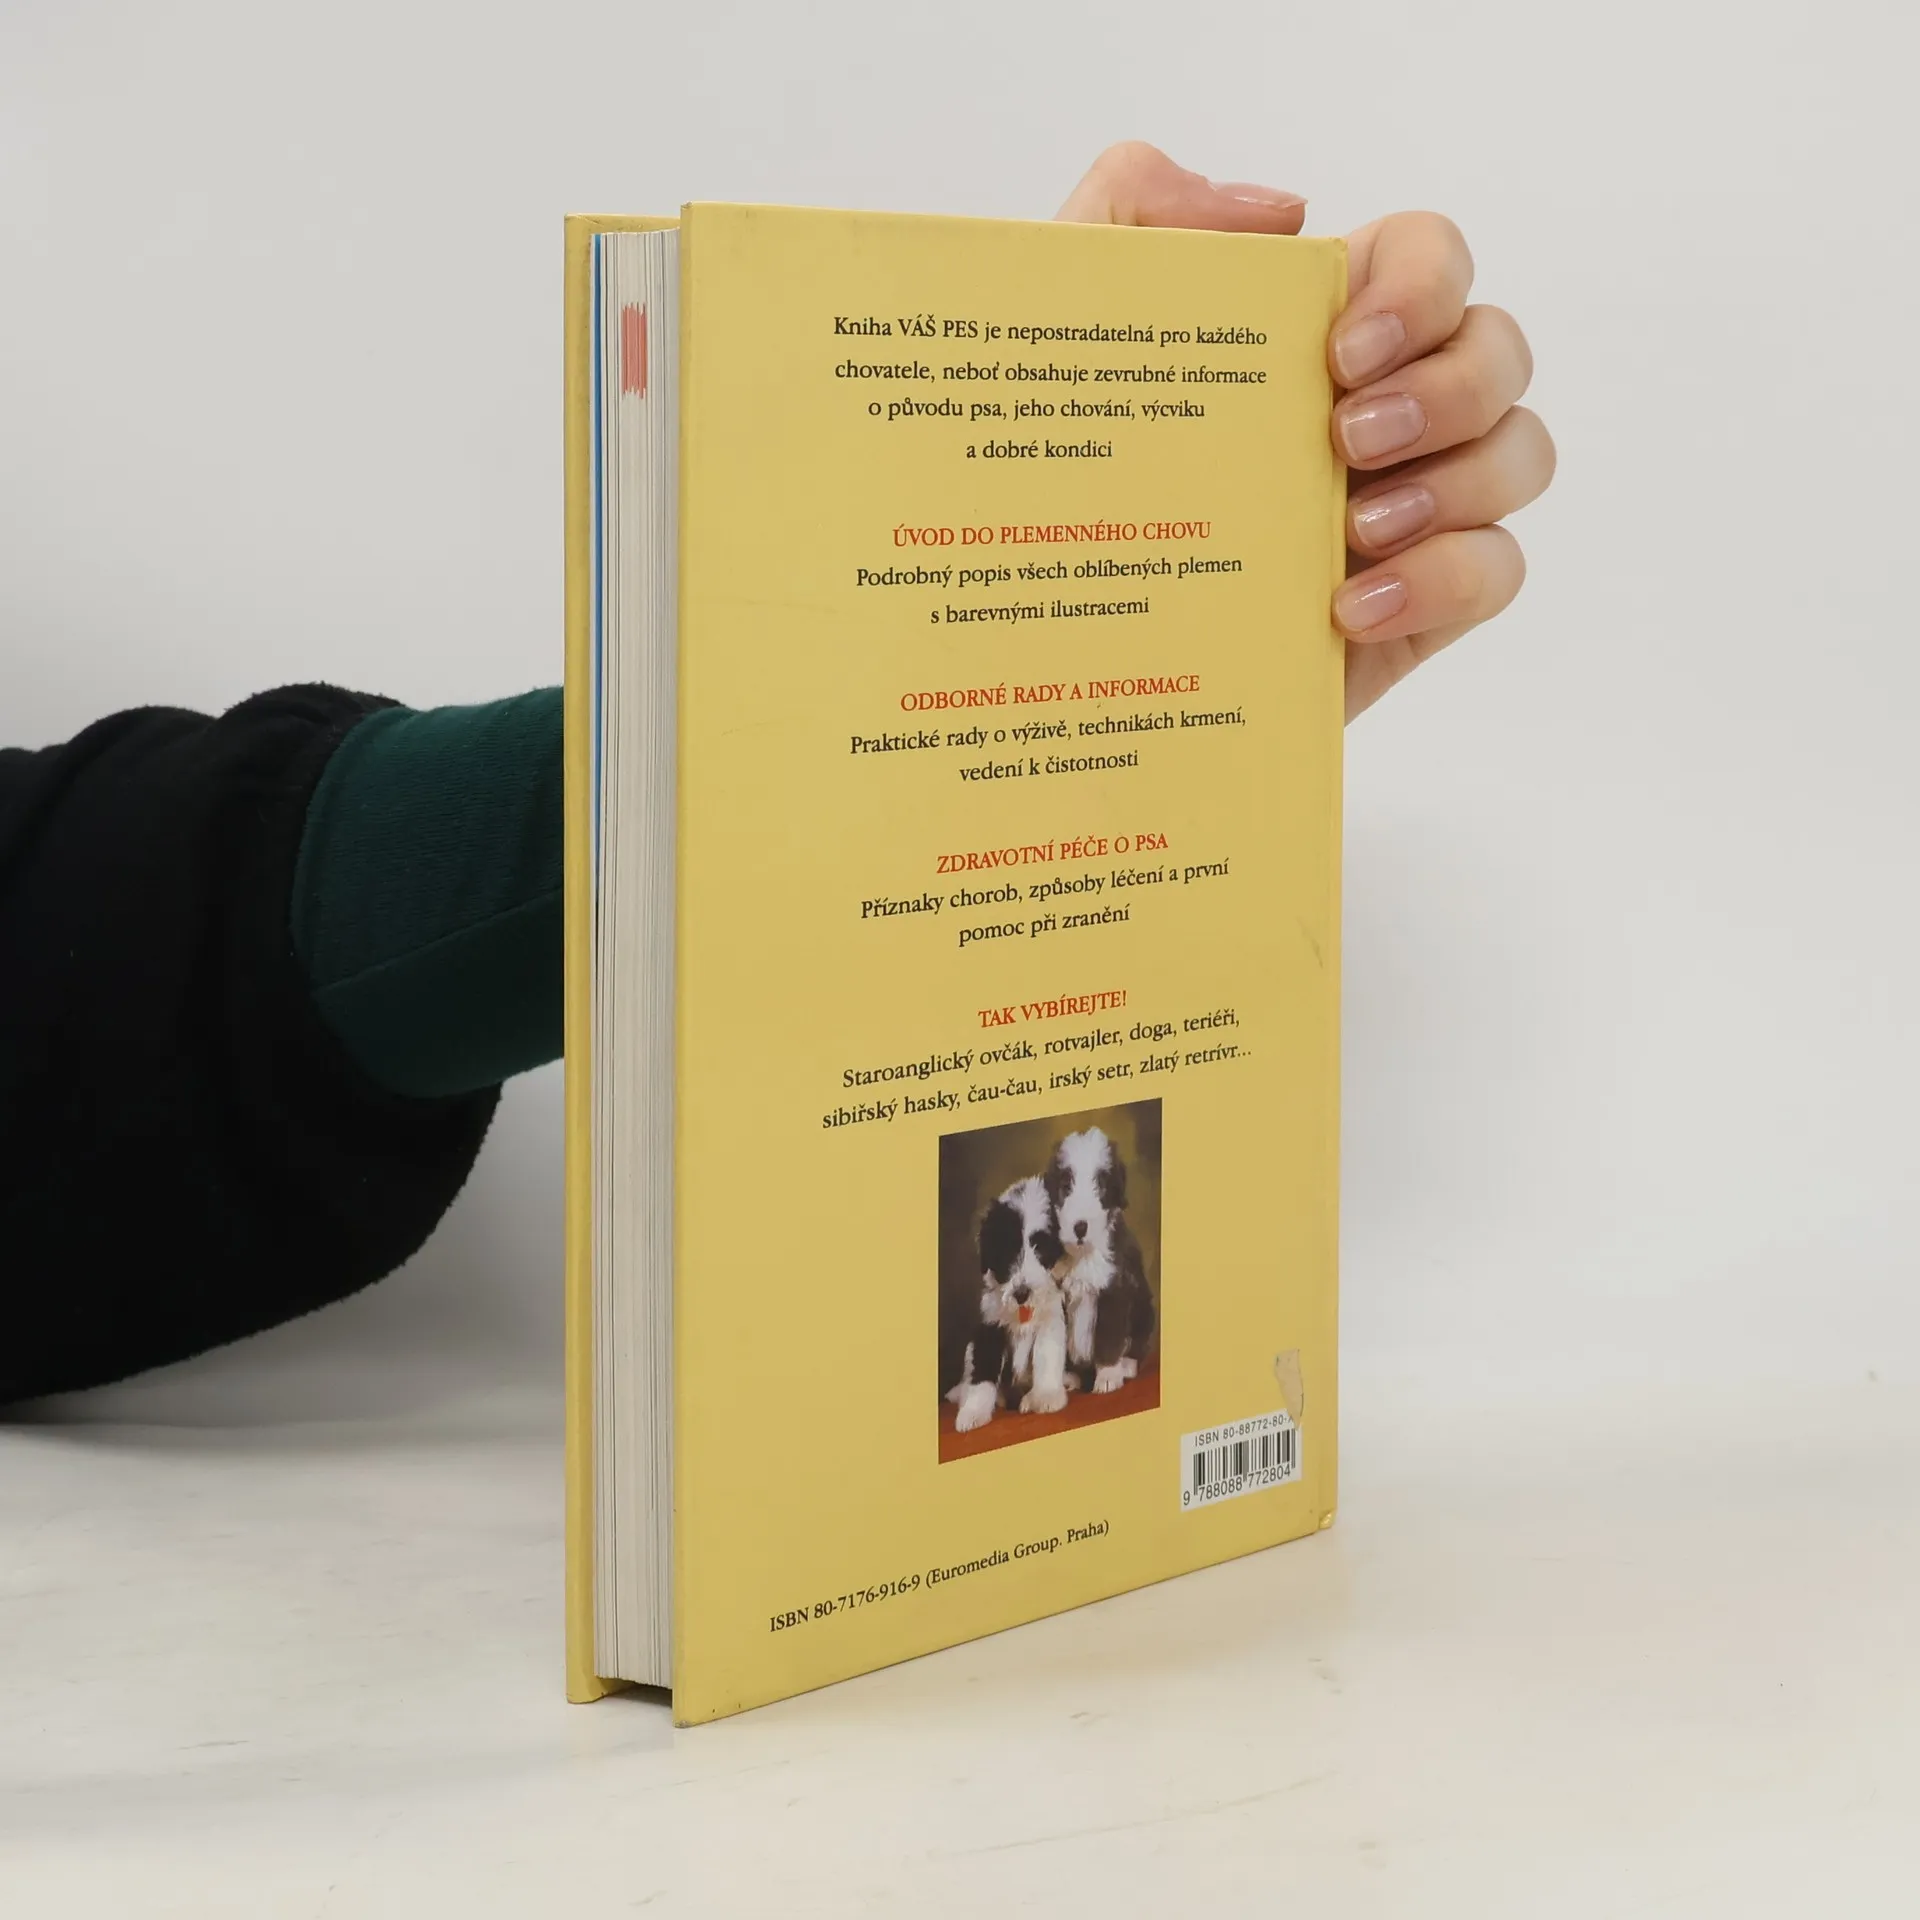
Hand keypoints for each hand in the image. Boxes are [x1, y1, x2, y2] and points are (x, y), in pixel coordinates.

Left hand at [1057, 143, 1553, 720]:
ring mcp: (1411, 505)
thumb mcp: (1060, 325)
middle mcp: (1383, 405)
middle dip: (1448, 388)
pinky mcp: (1417, 602)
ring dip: (1458, 480)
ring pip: (1520, 454)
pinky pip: (1498, 570)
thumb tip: (1279, 214)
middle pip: (1498, 350)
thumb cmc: (1064, 477)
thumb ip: (1131, 205)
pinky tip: (1351, 607)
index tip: (1340, 351)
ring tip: (1353, 530)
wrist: (1058, 646)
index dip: (1421, 286)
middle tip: (1346, 440)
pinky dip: (1445, 578)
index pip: (1430, 255)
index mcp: (1317, 328)